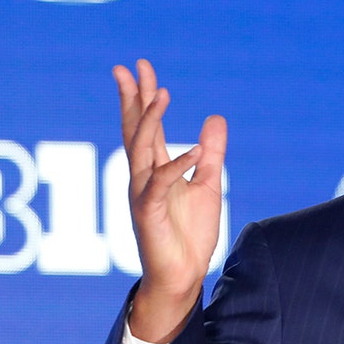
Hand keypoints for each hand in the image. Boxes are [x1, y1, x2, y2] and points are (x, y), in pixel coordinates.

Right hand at [117, 59, 227, 342]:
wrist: (182, 276)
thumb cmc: (189, 234)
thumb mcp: (208, 184)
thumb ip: (212, 153)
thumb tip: (215, 117)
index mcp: (155, 169)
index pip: (146, 125)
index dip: (143, 97)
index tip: (141, 68)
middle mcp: (142, 177)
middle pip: (135, 129)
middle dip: (133, 98)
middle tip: (128, 67)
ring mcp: (142, 194)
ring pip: (140, 150)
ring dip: (150, 121)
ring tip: (162, 93)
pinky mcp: (148, 213)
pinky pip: (161, 184)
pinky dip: (179, 166)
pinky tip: (197, 150)